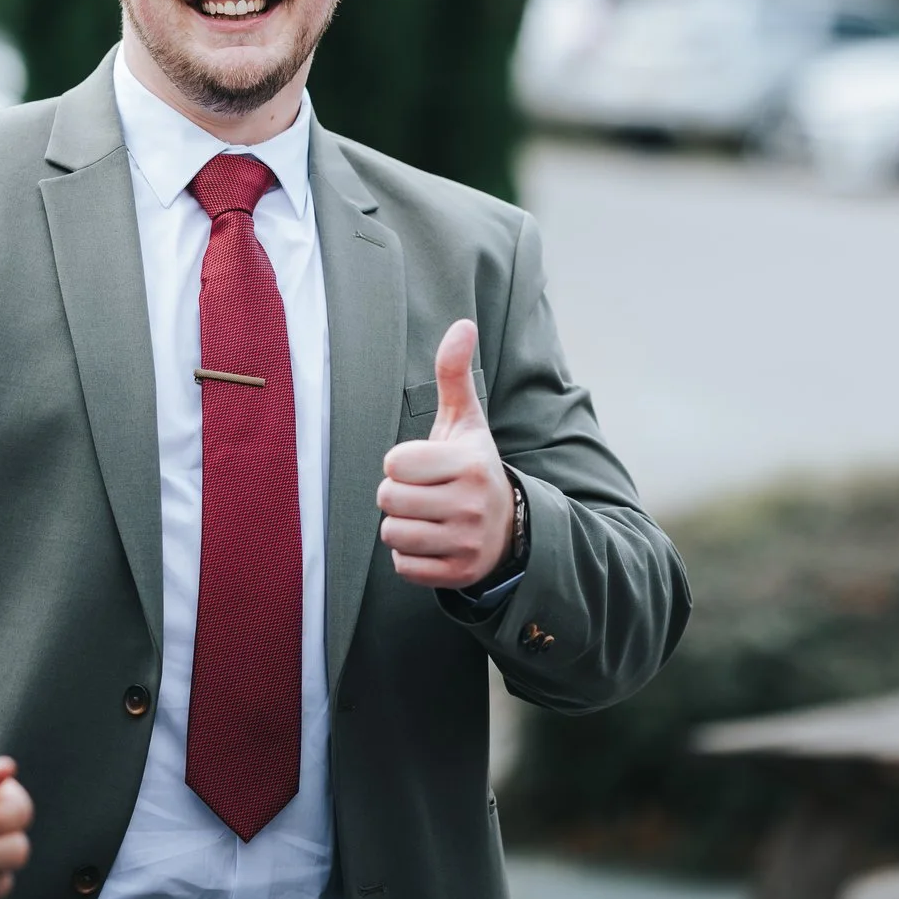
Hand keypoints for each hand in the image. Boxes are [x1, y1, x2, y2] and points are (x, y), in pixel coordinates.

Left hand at [378, 319, 512, 589]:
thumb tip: (462, 324)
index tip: (422, 464)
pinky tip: (433, 541)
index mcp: (469, 464)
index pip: (394, 464)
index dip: (400, 463)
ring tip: (428, 516)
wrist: (509, 525)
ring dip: (402, 526)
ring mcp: (466, 543)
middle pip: (389, 499)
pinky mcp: (459, 574)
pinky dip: (411, 557)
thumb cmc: (472, 465)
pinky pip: (403, 567)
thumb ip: (454, 374)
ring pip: (393, 534)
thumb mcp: (467, 421)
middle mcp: (470, 505)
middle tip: (423, 492)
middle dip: (398, 494)